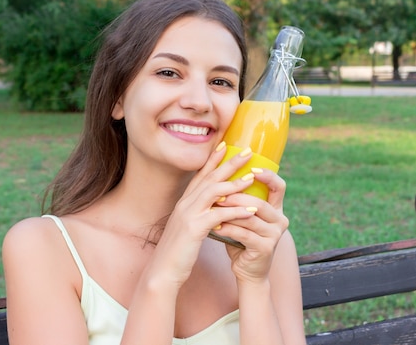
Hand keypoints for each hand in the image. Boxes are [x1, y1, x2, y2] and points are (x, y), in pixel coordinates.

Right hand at [150, 143, 258, 286]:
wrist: (163, 271)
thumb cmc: (178, 252)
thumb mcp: (187, 228)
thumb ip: (198, 215)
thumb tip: (213, 209)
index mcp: (184, 202)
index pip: (200, 175)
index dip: (213, 159)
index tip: (227, 145)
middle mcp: (185, 204)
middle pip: (209, 177)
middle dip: (229, 163)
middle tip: (247, 151)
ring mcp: (188, 214)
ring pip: (214, 191)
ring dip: (234, 183)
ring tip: (252, 178)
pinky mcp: (194, 229)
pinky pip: (218, 215)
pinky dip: (236, 211)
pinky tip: (250, 210)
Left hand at [211, 168, 288, 281]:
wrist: (248, 270)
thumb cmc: (242, 238)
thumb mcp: (243, 216)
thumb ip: (240, 199)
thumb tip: (221, 173)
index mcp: (276, 209)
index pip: (279, 186)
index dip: (268, 175)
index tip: (251, 167)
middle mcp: (280, 220)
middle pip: (260, 202)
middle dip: (237, 196)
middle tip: (218, 191)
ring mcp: (275, 235)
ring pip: (251, 217)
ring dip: (230, 211)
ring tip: (213, 206)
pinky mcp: (265, 248)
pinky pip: (245, 234)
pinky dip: (228, 228)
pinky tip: (215, 226)